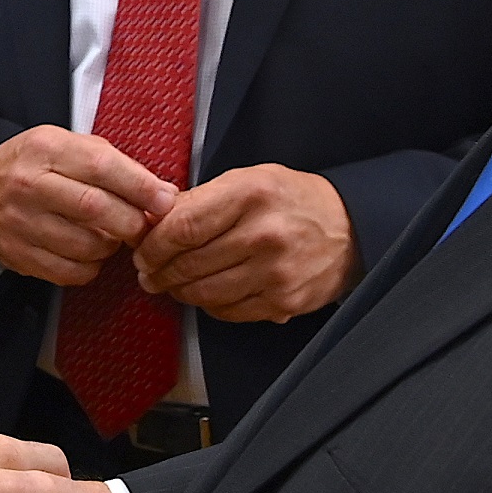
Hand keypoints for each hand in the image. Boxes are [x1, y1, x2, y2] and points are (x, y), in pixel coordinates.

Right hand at [0, 126, 174, 286]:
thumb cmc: (38, 164)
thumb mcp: (70, 146)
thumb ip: (115, 166)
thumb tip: (163, 194)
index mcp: (46, 148)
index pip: (101, 166)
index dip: (140, 186)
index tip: (165, 200)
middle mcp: (28, 184)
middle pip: (95, 208)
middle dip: (131, 222)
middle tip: (143, 226)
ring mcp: (19, 222)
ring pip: (85, 245)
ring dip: (111, 246)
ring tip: (111, 236)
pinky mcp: (16, 254)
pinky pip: (69, 272)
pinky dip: (91, 267)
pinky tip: (89, 252)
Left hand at [133, 164, 356, 321]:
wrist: (350, 228)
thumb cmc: (290, 200)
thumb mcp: (247, 181)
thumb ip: (200, 200)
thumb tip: (152, 221)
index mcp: (250, 194)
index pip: (182, 227)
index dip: (153, 245)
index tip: (141, 251)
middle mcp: (263, 233)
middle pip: (189, 264)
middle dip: (159, 272)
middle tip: (148, 274)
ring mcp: (275, 272)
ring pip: (204, 293)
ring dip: (179, 292)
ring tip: (171, 284)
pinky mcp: (283, 301)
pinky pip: (227, 311)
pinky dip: (209, 305)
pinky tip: (205, 293)